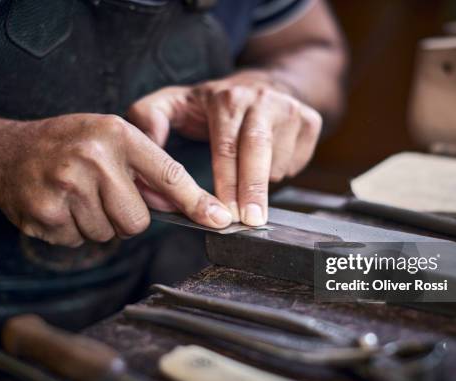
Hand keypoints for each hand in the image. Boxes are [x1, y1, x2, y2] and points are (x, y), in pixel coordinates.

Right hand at [0, 114, 231, 246]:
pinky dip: (74, 230)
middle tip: (104, 194)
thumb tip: (181, 204)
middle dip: (126, 216)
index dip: (196, 201)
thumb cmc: (69, 145)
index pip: (168, 173)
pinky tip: (61, 206)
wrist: (6, 153)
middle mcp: (93, 158)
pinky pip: (81, 241)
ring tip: (78, 196)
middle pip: (138, 220)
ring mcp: (66, 187)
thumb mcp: (111, 140)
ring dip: (99, 223)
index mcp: (116, 134)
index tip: (220, 219)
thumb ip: (147, 170)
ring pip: (109, 234)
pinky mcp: (45, 214)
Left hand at [127, 70, 321, 225]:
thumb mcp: (176, 101)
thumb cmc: (215, 103)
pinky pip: (298, 162)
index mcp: (227, 98)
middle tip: (250, 222)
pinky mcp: (310, 120)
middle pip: (259, 152)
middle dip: (254, 191)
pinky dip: (283, 173)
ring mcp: (290, 109)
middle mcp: (261, 99)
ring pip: (279, 162)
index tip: (227, 212)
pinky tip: (268, 164)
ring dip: (264, 183)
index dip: (227, 183)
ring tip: (248, 182)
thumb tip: (144, 144)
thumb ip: (149, 119)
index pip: (227, 146)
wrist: (264, 83)